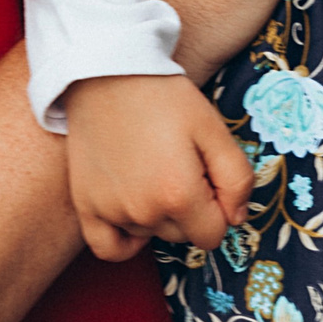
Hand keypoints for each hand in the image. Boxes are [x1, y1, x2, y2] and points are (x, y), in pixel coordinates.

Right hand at [62, 74, 255, 260]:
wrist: (110, 73)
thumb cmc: (165, 98)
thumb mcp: (214, 129)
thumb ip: (236, 179)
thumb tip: (236, 218)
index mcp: (179, 195)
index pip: (213, 234)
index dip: (218, 207)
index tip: (208, 176)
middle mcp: (143, 212)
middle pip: (182, 235)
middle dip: (190, 208)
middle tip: (180, 164)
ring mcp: (111, 211)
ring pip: (150, 234)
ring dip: (158, 214)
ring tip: (153, 168)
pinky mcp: (85, 205)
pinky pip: (108, 248)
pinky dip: (125, 240)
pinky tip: (135, 214)